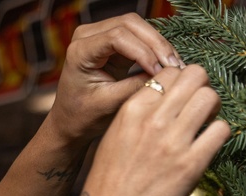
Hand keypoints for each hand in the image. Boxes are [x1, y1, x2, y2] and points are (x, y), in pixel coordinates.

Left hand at [47, 13, 185, 143]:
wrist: (70, 121)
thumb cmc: (83, 116)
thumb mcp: (109, 104)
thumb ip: (135, 87)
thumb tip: (165, 75)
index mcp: (80, 51)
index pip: (117, 37)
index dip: (143, 51)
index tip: (161, 71)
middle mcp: (87, 35)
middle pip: (130, 24)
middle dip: (156, 44)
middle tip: (175, 66)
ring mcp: (100, 34)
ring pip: (138, 26)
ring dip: (159, 45)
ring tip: (175, 66)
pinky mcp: (113, 41)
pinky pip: (139, 36)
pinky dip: (155, 49)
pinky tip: (168, 65)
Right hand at [80, 64, 230, 195]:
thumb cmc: (108, 181)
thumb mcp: (114, 136)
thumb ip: (138, 113)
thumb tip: (166, 98)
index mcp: (131, 110)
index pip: (168, 71)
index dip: (179, 80)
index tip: (179, 97)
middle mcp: (153, 120)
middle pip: (195, 75)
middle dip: (201, 87)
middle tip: (197, 106)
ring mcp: (173, 142)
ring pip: (210, 97)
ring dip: (212, 107)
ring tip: (204, 123)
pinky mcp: (191, 165)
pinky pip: (221, 130)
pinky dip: (217, 134)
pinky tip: (205, 145)